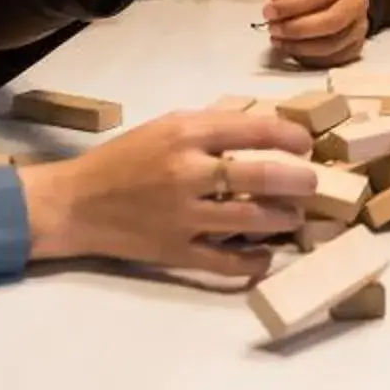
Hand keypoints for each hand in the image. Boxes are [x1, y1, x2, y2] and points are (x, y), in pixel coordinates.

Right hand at [17, 109, 317, 277]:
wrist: (76, 204)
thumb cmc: (124, 159)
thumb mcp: (165, 127)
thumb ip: (210, 129)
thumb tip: (264, 132)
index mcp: (185, 135)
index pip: (253, 130)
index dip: (290, 137)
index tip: (305, 144)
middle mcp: (187, 173)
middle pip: (260, 177)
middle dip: (298, 181)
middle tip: (312, 183)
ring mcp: (184, 216)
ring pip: (251, 220)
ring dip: (283, 220)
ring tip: (293, 217)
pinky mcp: (177, 251)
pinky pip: (227, 262)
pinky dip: (254, 261)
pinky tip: (266, 255)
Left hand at [264, 0, 371, 66]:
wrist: (335, 0)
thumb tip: (276, 16)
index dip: (291, 6)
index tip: (269, 13)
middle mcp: (356, 3)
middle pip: (331, 23)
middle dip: (298, 29)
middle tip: (274, 30)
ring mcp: (359, 28)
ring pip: (331, 45)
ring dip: (300, 47)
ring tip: (279, 42)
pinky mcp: (355, 48)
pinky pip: (333, 60)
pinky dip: (310, 59)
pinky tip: (293, 51)